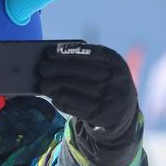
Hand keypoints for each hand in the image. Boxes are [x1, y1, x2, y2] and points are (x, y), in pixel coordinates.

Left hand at [36, 43, 140, 165]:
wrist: (124, 112)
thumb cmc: (105, 83)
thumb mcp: (104, 69)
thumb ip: (85, 62)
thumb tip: (52, 62)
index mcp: (115, 62)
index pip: (89, 52)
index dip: (67, 51)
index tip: (49, 52)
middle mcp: (115, 78)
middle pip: (78, 70)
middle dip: (56, 69)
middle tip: (42, 69)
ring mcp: (109, 98)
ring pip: (72, 89)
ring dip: (53, 87)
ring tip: (43, 85)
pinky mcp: (100, 114)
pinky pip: (72, 106)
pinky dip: (59, 101)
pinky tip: (54, 97)